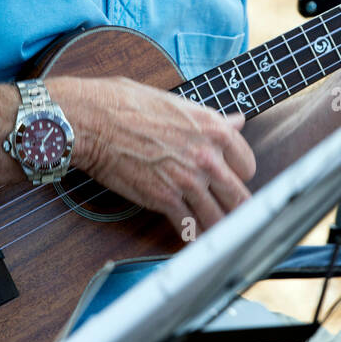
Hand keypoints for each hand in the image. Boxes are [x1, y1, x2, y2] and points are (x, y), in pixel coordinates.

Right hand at [49, 74, 256, 235]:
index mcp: (213, 128)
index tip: (231, 179)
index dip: (238, 174)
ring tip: (220, 235)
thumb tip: (237, 121)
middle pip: (239, 196)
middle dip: (237, 208)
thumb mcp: (178, 103)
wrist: (93, 121)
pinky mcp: (165, 199)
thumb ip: (212, 118)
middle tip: (235, 215)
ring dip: (219, 228)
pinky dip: (193, 235)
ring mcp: (187, 180)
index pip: (247, 164)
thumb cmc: (127, 104)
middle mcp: (206, 156)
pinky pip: (189, 227)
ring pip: (218, 218)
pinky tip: (193, 238)